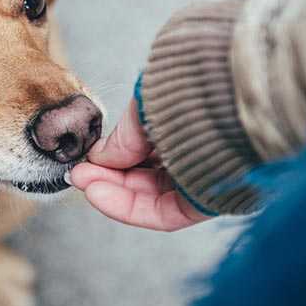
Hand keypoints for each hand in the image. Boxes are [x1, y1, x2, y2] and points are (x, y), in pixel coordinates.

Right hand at [67, 99, 209, 230]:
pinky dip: (128, 207)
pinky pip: (163, 213)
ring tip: (83, 182)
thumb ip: (122, 137)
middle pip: (144, 174)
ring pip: (150, 195)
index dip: (110, 156)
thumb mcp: (146, 108)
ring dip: (111, 191)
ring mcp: (200, 178)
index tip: (85, 157)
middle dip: (106, 175)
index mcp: (184, 125)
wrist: (228, 99)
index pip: (143, 149)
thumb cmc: (193, 91)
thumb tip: (98, 156)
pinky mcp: (206, 203)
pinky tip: (98, 193)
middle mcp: (195, 152)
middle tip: (77, 173)